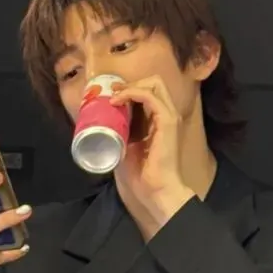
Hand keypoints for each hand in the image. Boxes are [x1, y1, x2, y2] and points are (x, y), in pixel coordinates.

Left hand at [110, 76, 191, 239]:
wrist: (155, 190)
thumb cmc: (141, 175)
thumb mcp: (126, 147)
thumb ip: (121, 133)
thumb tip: (104, 124)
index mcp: (159, 120)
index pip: (149, 92)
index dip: (130, 88)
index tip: (111, 95)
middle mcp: (167, 114)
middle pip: (155, 82)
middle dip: (131, 82)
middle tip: (113, 92)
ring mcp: (169, 116)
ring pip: (154, 84)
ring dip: (131, 86)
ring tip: (114, 95)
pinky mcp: (167, 121)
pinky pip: (150, 97)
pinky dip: (133, 93)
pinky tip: (119, 101)